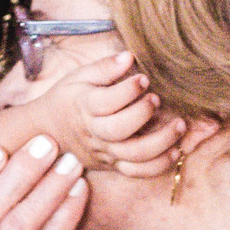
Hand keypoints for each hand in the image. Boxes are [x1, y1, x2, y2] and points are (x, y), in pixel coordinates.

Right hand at [40, 51, 183, 176]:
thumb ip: (104, 68)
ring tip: (179, 125)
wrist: (50, 132)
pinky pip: (137, 172)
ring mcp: (105, 152)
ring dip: (161, 142)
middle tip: (157, 98)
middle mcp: (95, 133)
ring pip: (133, 155)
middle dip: (143, 114)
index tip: (143, 78)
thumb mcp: (78, 77)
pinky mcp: (114, 165)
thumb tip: (129, 57)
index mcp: (84, 107)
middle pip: (119, 130)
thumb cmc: (69, 99)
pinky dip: (158, 165)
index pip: (106, 102)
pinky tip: (175, 150)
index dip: (128, 90)